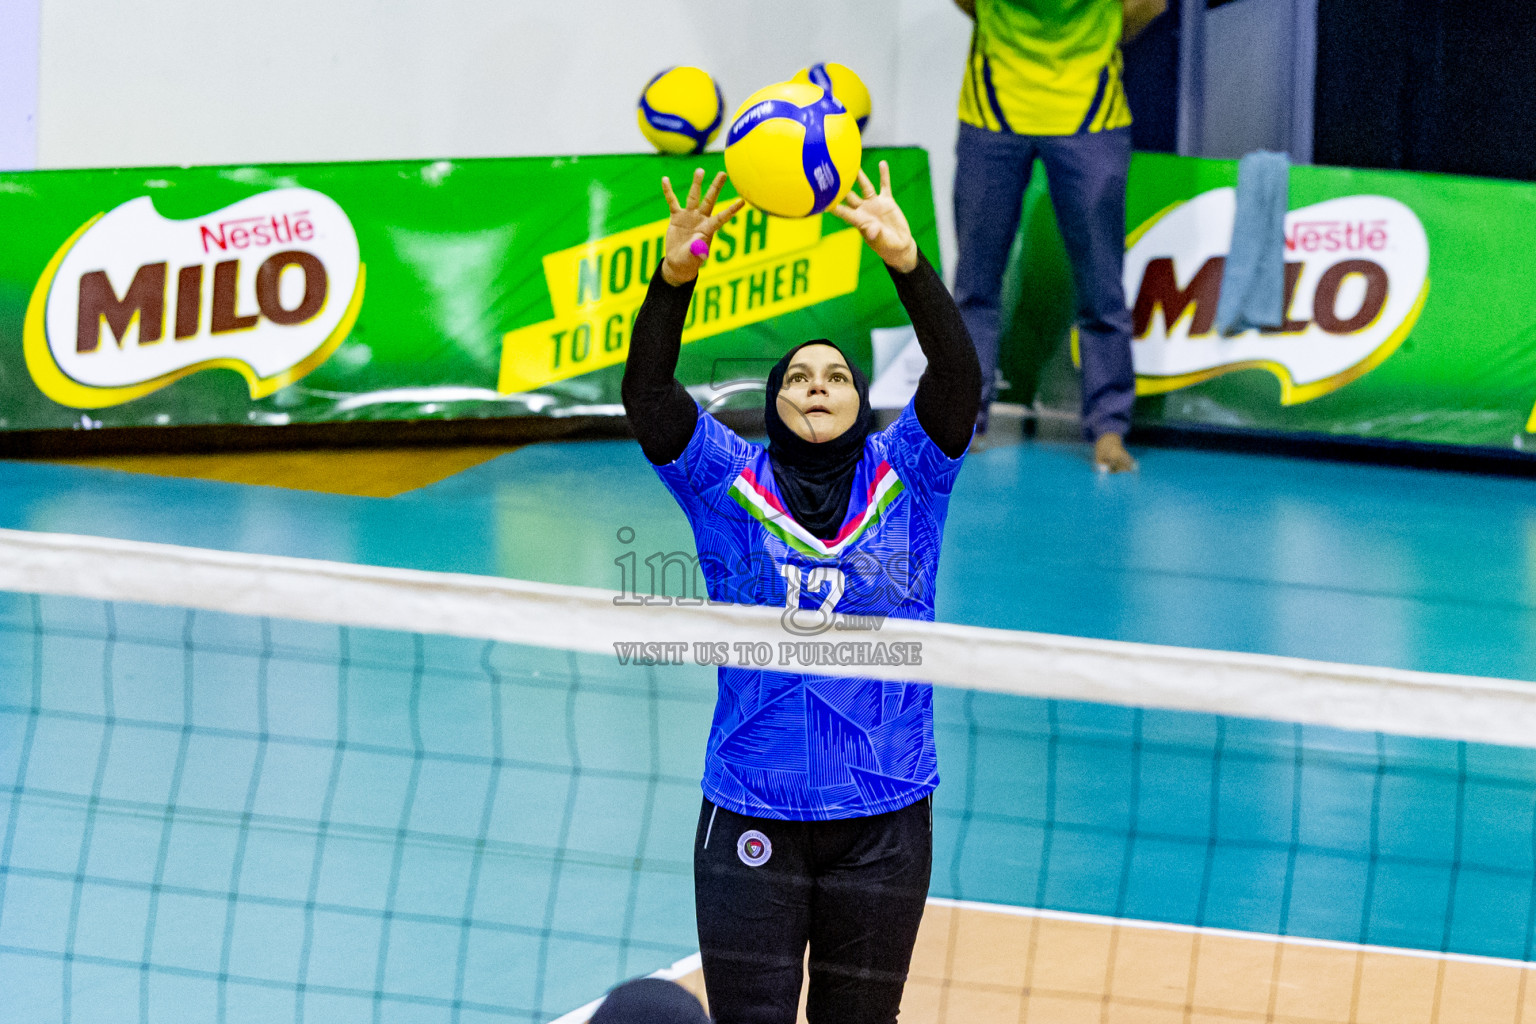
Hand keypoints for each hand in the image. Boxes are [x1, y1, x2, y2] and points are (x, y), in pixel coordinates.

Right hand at [660, 169, 744, 285]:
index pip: (722, 217)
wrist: (679, 261)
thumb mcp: (693, 258)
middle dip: (716, 187)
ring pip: (693, 197)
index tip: (742, 201)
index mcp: (708, 229)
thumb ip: (697, 252)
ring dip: (696, 184)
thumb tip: (701, 250)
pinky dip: (668, 191)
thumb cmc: (690, 261)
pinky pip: (672, 201)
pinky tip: (665, 179)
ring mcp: (689, 216)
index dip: (731, 210)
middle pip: (710, 200)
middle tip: (723, 173)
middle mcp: (701, 219)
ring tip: (700, 170)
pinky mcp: (677, 216)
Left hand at [829, 161, 918, 272]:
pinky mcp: (886, 201)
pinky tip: (882, 163)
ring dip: (859, 176)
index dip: (833, 206)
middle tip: (832, 174)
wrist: (899, 245)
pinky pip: (884, 185)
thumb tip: (872, 230)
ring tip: (853, 163)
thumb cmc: (887, 247)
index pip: (843, 212)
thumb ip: (876, 234)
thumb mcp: (882, 242)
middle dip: (841, 186)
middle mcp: (864, 210)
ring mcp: (874, 204)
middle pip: (850, 195)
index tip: (822, 199)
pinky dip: (884, 175)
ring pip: (865, 187)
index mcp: (859, 221)